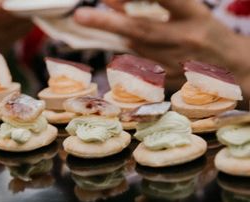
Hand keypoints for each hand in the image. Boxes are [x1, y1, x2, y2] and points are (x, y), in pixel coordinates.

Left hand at [73, 0, 244, 87]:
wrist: (232, 70)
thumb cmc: (205, 34)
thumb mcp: (188, 13)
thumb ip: (155, 6)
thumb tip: (113, 2)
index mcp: (194, 16)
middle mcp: (185, 39)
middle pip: (140, 30)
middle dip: (108, 21)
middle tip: (80, 15)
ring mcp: (175, 63)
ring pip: (134, 49)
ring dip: (114, 35)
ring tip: (93, 21)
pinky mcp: (167, 82)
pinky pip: (137, 66)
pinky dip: (125, 54)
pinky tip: (123, 46)